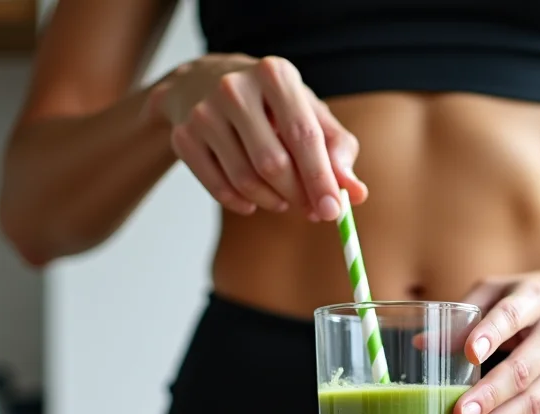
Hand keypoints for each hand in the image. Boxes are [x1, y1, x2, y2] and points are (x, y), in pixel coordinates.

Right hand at [146, 54, 367, 219]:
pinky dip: (241, 203)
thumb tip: (356, 194)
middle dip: (297, 194)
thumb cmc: (268, 104)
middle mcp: (235, 88)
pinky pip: (218, 188)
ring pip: (245, 180)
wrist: (200, 83)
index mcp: (275, 75)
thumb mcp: (307, 112)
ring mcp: (203, 112)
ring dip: (271, 202)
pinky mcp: (183, 137)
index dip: (321, 178)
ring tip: (283, 200)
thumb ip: (337, 150)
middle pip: (272, 163)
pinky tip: (253, 201)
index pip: (304, 136)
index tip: (334, 211)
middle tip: (311, 210)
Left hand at [454, 266, 539, 413]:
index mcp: (536, 300)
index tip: (470, 353)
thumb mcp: (499, 292)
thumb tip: (422, 344)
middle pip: (523, 369)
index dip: (491, 334)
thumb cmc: (531, 299)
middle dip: (490, 397)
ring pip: (534, 403)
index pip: (512, 315)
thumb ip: (463, 317)